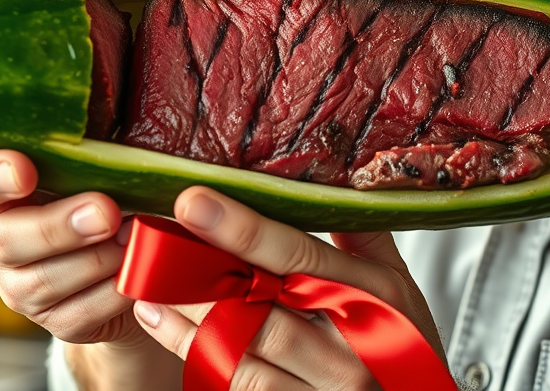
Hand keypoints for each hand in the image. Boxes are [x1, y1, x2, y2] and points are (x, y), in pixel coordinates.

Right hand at [0, 0, 181, 388]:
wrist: (131, 228)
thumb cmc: (104, 142)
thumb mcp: (98, 76)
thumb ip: (80, 7)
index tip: (23, 164)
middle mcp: (2, 222)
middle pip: (2, 234)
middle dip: (51, 223)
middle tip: (103, 207)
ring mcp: (29, 273)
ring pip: (43, 279)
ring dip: (91, 261)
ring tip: (138, 238)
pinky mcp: (64, 311)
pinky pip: (81, 312)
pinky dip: (113, 294)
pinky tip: (145, 274)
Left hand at [132, 186, 445, 390]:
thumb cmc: (406, 340)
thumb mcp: (398, 282)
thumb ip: (360, 234)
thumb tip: (324, 178)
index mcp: (372, 296)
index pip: (296, 257)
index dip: (241, 229)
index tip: (192, 201)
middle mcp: (348, 347)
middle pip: (257, 305)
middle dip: (197, 273)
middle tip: (151, 241)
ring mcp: (322, 388)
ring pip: (238, 349)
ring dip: (184, 315)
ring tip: (143, 281)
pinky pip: (236, 384)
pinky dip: (192, 351)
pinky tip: (161, 321)